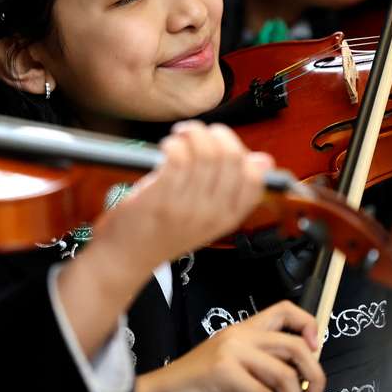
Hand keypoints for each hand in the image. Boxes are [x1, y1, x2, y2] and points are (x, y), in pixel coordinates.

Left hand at [96, 121, 272, 278]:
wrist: (127, 259)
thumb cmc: (165, 231)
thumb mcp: (207, 216)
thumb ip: (232, 189)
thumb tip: (263, 160)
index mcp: (228, 218)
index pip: (254, 179)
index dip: (240, 150)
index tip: (220, 142)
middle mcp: (211, 214)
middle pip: (229, 158)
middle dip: (213, 133)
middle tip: (195, 133)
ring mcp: (187, 208)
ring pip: (204, 153)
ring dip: (191, 134)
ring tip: (179, 136)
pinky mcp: (161, 200)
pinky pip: (178, 158)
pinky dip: (174, 144)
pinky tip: (167, 147)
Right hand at [113, 300, 323, 391]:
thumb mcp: (237, 379)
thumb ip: (263, 374)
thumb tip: (298, 387)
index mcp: (243, 331)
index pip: (285, 311)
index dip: (309, 325)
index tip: (318, 351)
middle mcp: (239, 334)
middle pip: (294, 345)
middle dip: (316, 377)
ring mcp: (230, 351)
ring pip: (284, 375)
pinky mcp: (222, 371)